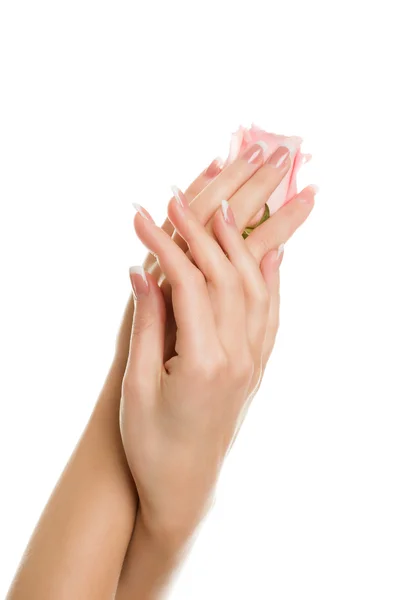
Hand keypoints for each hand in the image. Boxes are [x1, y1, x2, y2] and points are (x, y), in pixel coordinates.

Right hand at [120, 176, 315, 547]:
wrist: (183, 486)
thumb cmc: (151, 442)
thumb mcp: (137, 385)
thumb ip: (147, 324)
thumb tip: (144, 271)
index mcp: (204, 363)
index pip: (190, 284)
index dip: (167, 245)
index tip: (143, 216)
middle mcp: (238, 357)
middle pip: (226, 277)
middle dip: (201, 233)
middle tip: (180, 199)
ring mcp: (253, 362)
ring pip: (255, 289)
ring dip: (239, 247)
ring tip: (223, 210)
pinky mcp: (257, 367)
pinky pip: (270, 314)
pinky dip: (270, 280)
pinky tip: (271, 256)